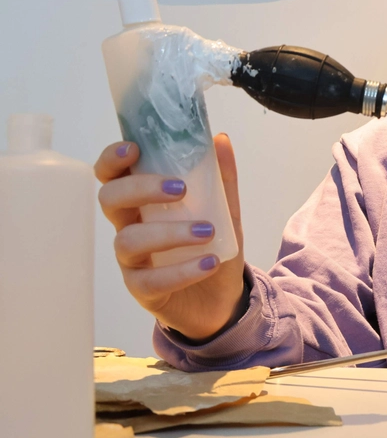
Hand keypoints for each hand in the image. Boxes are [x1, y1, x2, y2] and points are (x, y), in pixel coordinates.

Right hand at [95, 134, 246, 341]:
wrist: (222, 299)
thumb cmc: (211, 246)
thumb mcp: (224, 210)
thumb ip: (222, 179)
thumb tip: (221, 138)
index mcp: (142, 202)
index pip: (112, 175)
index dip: (113, 159)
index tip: (134, 148)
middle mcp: (130, 227)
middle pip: (111, 200)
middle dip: (141, 189)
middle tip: (181, 189)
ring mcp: (132, 261)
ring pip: (129, 240)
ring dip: (170, 232)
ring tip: (208, 231)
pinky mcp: (143, 290)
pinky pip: (152, 280)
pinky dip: (183, 270)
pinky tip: (210, 262)